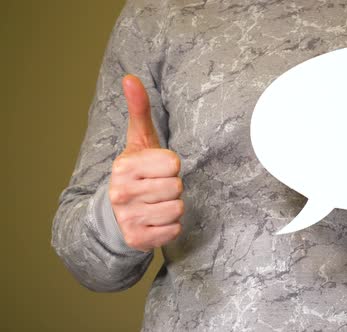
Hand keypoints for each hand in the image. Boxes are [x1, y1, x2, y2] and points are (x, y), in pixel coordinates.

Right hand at [108, 74, 183, 251]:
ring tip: (155, 203)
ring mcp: (128, 218)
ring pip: (178, 208)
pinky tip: (154, 220)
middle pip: (177, 187)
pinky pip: (174, 230)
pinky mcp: (137, 239)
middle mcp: (122, 192)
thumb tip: (130, 78)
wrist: (114, 214)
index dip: (170, 166)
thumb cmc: (136, 172)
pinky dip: (169, 227)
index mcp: (124, 166)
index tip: (156, 169)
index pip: (174, 164)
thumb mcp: (138, 141)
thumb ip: (139, 110)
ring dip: (172, 207)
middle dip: (172, 187)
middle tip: (155, 188)